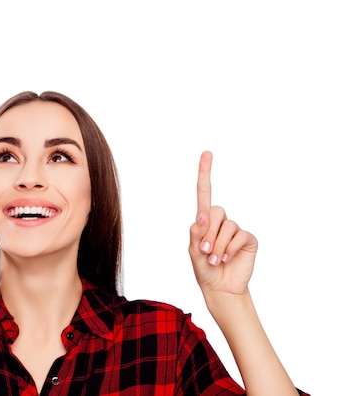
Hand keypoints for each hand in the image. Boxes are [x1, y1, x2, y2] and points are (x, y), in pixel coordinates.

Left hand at [188, 151, 256, 295]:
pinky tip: (227, 259)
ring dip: (217, 246)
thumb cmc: (204, 269)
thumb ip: (196, 233)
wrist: (220, 287)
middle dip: (208, 233)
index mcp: (204, 220)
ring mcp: (235, 229)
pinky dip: (229, 249)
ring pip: (226, 226)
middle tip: (204, 252)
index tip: (207, 153)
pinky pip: (238, 236)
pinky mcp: (248, 239)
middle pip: (215, 211)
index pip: (204, 193)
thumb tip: (201, 216)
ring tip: (215, 260)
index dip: (205, 173)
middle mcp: (220, 221)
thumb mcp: (193, 251)